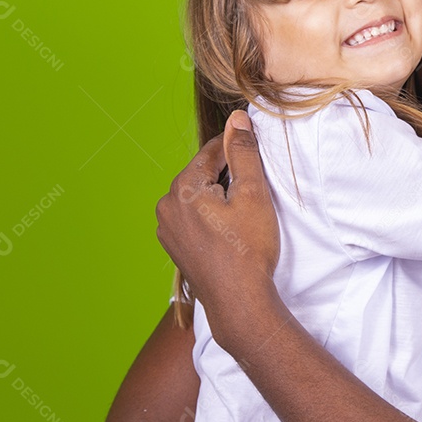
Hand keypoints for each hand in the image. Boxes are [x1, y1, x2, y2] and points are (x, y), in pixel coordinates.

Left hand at [155, 111, 279, 328]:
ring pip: (197, 197)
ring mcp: (167, 229)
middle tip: (255, 188)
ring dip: (218, 196)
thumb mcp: (252, 193)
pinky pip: (193, 218)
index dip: (237, 146)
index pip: (211, 151)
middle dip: (227, 175)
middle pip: (202, 174)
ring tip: (244, 212)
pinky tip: (231, 230)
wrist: (239, 301)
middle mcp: (166, 206)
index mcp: (182, 188)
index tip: (255, 146)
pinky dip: (211, 216)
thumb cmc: (248, 249)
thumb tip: (238, 119)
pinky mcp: (174, 247)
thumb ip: (243, 152)